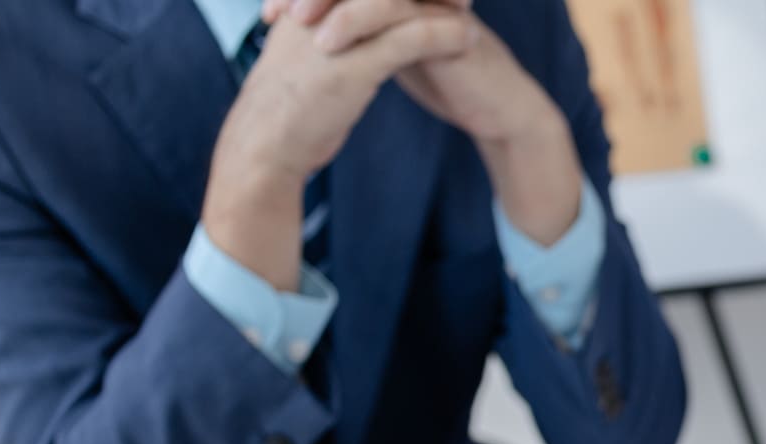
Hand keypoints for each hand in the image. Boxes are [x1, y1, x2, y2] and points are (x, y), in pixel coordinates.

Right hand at [204, 3, 476, 288]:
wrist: (263, 148)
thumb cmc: (285, 113)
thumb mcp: (304, 63)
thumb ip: (326, 40)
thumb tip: (353, 41)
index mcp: (304, 2)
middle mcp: (317, 7)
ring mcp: (335, 31)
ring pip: (400, 4)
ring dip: (439, 5)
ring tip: (469, 10)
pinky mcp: (354, 64)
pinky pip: (410, 39)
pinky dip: (444, 36)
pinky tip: (468, 39)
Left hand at [300, 0, 583, 244]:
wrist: (499, 111)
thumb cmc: (447, 81)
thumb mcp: (393, 50)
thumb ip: (365, 32)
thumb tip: (316, 31)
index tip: (266, 16)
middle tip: (274, 11)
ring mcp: (429, 1)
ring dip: (327, 1)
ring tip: (296, 25)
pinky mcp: (443, 22)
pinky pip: (394, 11)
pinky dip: (357, 23)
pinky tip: (330, 43)